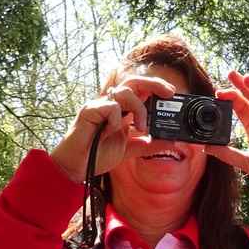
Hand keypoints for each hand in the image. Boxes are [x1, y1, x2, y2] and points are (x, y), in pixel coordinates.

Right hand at [49, 74, 178, 181]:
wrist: (77, 167)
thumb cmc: (97, 155)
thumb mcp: (130, 150)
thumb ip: (148, 144)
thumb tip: (171, 142)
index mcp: (121, 110)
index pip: (140, 90)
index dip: (156, 87)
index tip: (172, 93)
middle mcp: (111, 104)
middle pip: (134, 81)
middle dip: (154, 83)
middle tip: (169, 93)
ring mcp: (99, 105)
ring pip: (126, 92)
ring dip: (139, 109)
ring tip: (141, 128)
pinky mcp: (89, 110)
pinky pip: (110, 106)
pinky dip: (116, 119)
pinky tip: (111, 132)